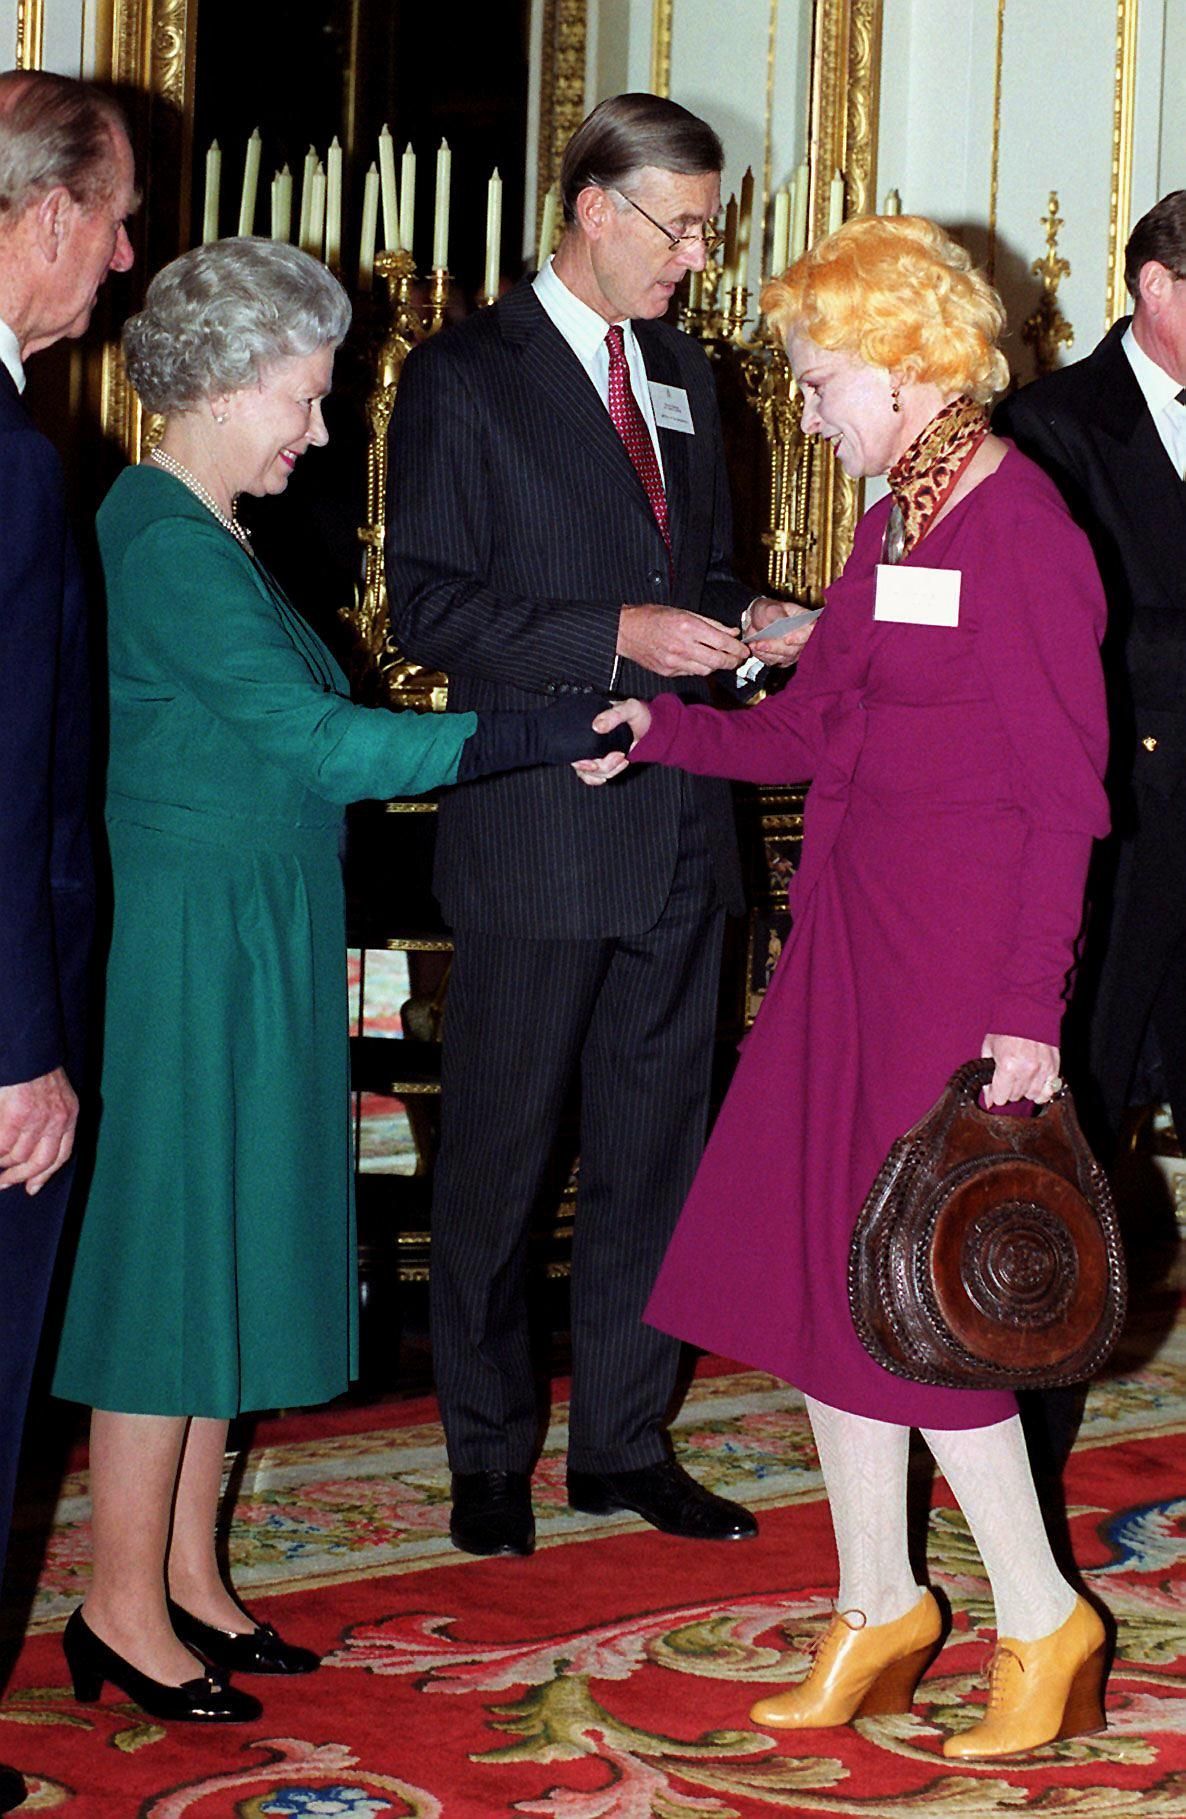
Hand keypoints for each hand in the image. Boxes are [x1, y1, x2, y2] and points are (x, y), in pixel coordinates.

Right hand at [0, 1067, 78, 1193]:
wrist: (28, 1049)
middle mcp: (57, 1120)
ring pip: (19, 1156)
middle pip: (41, 1162)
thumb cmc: (35, 1069)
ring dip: (4, 1165)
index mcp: (69, 1114)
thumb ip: (49, 1119)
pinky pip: (4, 1147)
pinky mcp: (17, 1117)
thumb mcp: (54, 1094)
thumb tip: (29, 1148)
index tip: (31, 1188)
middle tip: (3, 1183)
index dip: (44, 1175)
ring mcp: (37, 1120)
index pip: (61, 1155)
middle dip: (20, 1177)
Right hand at [572, 699, 649, 785]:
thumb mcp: (629, 708)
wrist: (652, 727)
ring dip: (606, 771)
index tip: (593, 764)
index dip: (579, 760)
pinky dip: (600, 778)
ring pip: (588, 772)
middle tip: (619, 756)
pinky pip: (592, 776)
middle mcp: (587, 738)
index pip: (572, 745)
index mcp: (588, 723)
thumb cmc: (639, 714)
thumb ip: (614, 715)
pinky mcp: (601, 760)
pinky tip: (611, 773)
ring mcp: (593, 751)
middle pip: (580, 763)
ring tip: (622, 759)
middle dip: (600, 766)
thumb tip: (597, 726)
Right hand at [617, 605, 748, 677]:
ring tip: (720, 660)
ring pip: (706, 671)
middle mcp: (683, 646)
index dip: (737, 649)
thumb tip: (732, 632)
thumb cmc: (654, 617)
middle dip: (732, 662)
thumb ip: (711, 624)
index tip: (744, 650)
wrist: (626, 631)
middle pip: (718, 662)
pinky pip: (691, 672)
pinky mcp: (668, 671)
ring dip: (716, 666)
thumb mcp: (685, 612)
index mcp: (689, 627)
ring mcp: (675, 661)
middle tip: (738, 659)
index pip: (723, 643)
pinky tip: (699, 660)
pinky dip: (699, 668)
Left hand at [745, 597, 817, 668]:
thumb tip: (780, 621)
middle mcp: (803, 638)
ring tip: (755, 645)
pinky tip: (756, 649)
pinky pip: (775, 662)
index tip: (788, 639)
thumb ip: (776, 613)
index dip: (801, 636)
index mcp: (806, 621)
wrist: (757, 619)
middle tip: (761, 643)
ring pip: (785, 657)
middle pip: (796, 648)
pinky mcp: (784, 659)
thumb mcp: (771, 607)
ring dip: (768, 652)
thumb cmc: (768, 610)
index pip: (811, 630)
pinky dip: (764, 656)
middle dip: (776, 647)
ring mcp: (795, 650)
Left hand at [980, 1034, 1061, 1107]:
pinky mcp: (1053, 1068)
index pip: (1001, 1098)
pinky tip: (1035, 1084)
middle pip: (1015, 1097)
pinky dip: (1041, 1091)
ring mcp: (1042, 1070)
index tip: (996, 1087)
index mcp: (1007, 1066)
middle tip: (1007, 1077)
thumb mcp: (989, 1050)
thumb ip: (987, 1078)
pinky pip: (1048, 1091)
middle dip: (1008, 1090)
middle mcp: (1026, 1070)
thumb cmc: (1006, 1029)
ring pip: (1031, 1096)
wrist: (1028, 1012)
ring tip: (1021, 1076)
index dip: (996, 1093)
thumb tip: (989, 1100)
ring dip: (1024, 1090)